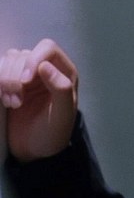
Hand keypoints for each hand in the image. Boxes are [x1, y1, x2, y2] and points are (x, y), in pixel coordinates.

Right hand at [0, 39, 78, 161]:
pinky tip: (3, 100)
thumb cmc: (53, 132)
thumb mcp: (63, 115)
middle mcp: (44, 67)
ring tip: (12, 103)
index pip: (46, 48)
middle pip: (22, 55)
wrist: (35, 150)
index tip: (25, 82)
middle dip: (14, 78)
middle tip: (16, 104)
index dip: (32, 59)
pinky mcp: (9, 82)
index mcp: (63, 71)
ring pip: (7, 60)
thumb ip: (61, 89)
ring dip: (4, 81)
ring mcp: (25, 74)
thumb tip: (45, 65)